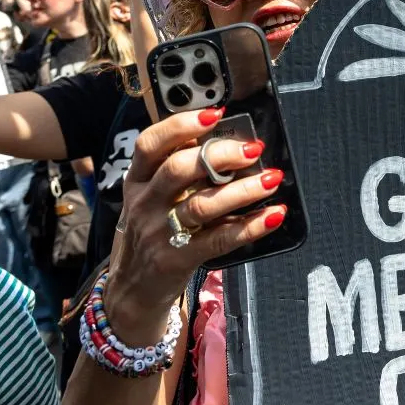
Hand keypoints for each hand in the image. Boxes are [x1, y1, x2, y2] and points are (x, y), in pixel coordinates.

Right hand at [102, 109, 283, 338]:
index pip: (150, 144)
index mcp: (138, 179)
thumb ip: (180, 170)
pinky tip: (271, 215)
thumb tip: (228, 140)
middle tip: (253, 149)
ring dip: (242, 190)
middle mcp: (145, 203)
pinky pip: (218, 239)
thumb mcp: (152, 196)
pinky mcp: (177, 259)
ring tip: (271, 179)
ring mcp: (159, 232)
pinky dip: (249, 226)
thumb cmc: (153, 230)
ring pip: (202, 205)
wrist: (132, 289)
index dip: (181, 126)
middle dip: (220, 155)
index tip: (215, 114)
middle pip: (178, 169)